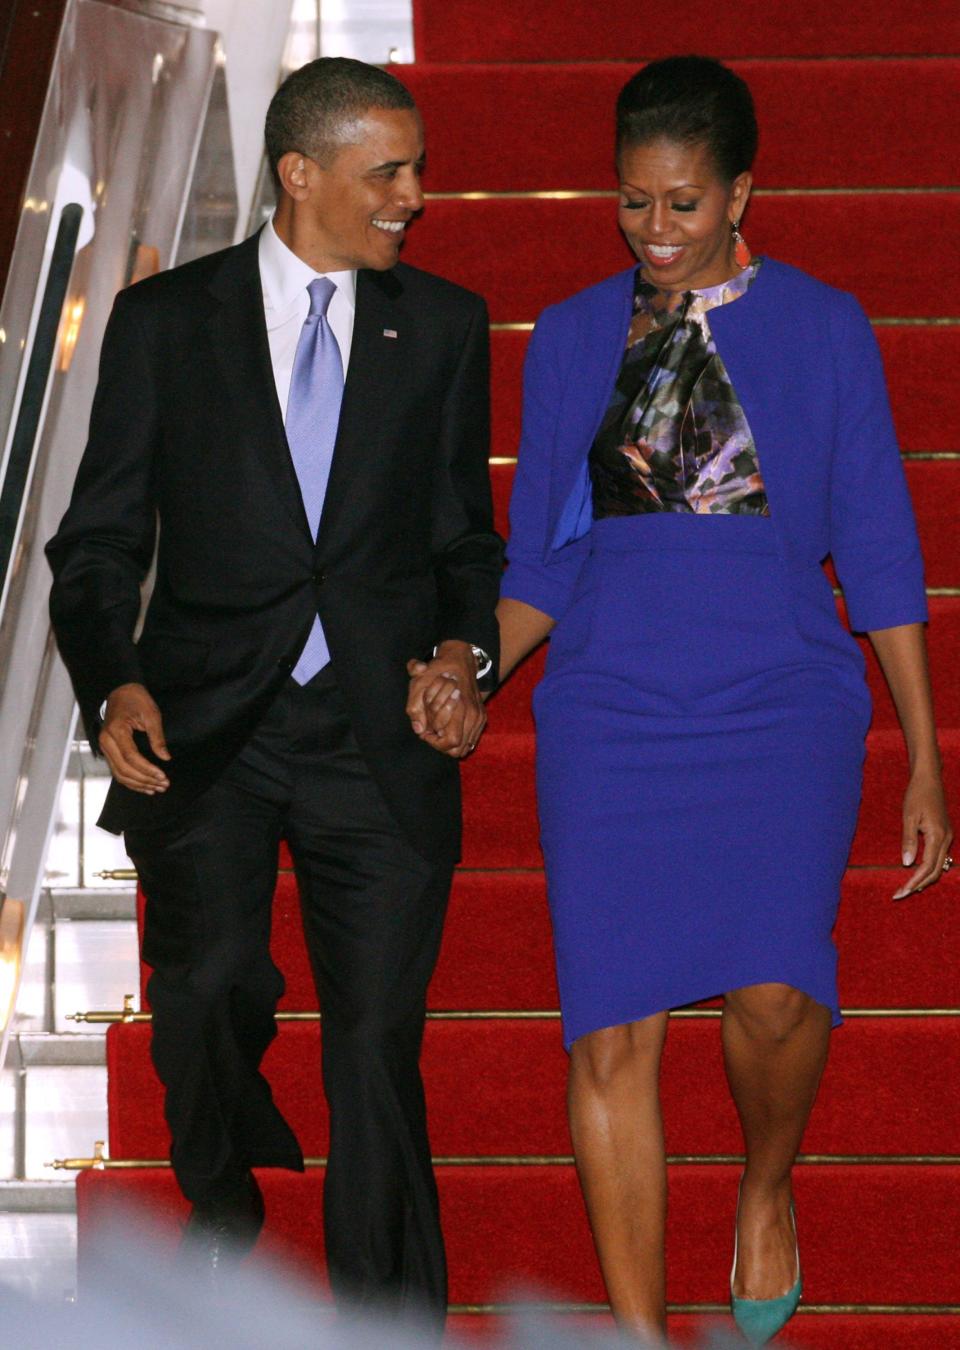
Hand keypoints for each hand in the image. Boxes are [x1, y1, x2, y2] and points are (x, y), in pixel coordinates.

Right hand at [100, 682, 171, 793]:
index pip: (131, 757)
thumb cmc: (135, 699)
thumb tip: (165, 757)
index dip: (147, 769)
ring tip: (156, 788)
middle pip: (124, 769)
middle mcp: (107, 741)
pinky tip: (144, 786)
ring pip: (119, 773)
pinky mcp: (108, 750)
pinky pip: (117, 770)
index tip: (162, 776)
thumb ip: (157, 738)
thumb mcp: (151, 714)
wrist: (120, 691)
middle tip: (163, 785)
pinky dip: (130, 780)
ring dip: (138, 784)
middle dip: (145, 780)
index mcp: (116, 730)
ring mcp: (105, 747)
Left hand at [406, 641, 485, 757]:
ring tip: (439, 731)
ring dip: (451, 744)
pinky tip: (448, 729)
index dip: (435, 742)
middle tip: (432, 734)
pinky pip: (471, 739)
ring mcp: (479, 717)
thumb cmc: (437, 672)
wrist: (460, 660)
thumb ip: (415, 707)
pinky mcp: (482, 717)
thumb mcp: (419, 684)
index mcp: (460, 707)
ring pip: (466, 747)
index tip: (426, 732)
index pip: (451, 741)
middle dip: (442, 745)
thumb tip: (418, 729)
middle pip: (459, 749)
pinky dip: (459, 739)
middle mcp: (473, 715)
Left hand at [892, 767, 953, 897]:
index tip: (901, 891)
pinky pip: (940, 857)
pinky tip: (917, 874)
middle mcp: (947, 839)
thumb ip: (909, 841)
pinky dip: (929, 869)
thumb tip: (906, 864)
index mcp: (938, 836)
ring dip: (924, 879)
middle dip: (918, 885)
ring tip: (907, 889)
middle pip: (935, 871)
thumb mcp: (909, 817)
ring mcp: (948, 837)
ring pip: (939, 866)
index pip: (927, 867)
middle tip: (900, 894)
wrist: (929, 779)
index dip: (914, 881)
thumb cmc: (916, 795)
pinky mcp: (945, 834)